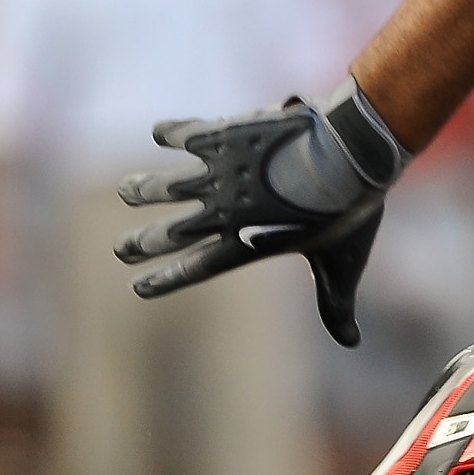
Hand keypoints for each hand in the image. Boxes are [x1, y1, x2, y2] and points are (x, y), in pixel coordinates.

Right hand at [113, 83, 403, 346]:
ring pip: (167, 186)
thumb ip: (335, 303)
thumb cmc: (351, 209)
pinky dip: (171, 133)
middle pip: (172, 233)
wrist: (351, 154)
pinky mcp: (223, 138)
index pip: (198, 269)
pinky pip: (187, 135)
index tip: (138, 288)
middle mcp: (224, 213)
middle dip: (143, 242)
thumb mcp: (342, 261)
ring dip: (143, 189)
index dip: (168, 278)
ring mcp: (220, 175)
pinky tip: (161, 132)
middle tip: (121, 249)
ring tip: (127, 190)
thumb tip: (352, 342)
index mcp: (246, 245)